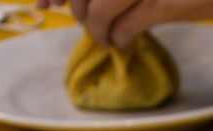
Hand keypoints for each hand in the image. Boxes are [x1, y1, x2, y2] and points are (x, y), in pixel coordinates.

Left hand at [36, 0, 212, 47]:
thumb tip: (96, 0)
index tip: (47, 2)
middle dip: (79, 8)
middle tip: (90, 24)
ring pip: (99, 7)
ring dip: (97, 28)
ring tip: (106, 38)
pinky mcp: (165, 2)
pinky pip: (126, 25)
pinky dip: (120, 38)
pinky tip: (124, 43)